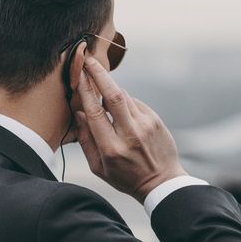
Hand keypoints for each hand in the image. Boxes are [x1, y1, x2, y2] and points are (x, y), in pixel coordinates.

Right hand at [74, 55, 187, 202]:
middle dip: (99, 74)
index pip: (95, 112)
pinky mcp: (156, 121)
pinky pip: (135, 103)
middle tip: (89, 59)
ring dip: (111, 90)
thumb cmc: (126, 177)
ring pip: (124, 97)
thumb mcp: (99, 168)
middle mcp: (130, 134)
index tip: (78, 75)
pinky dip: (125, 102)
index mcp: (111, 148)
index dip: (85, 90)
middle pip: (112, 95)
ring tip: (102, 90)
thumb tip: (79, 113)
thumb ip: (86, 140)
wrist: (161, 182)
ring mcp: (146, 126)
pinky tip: (123, 114)